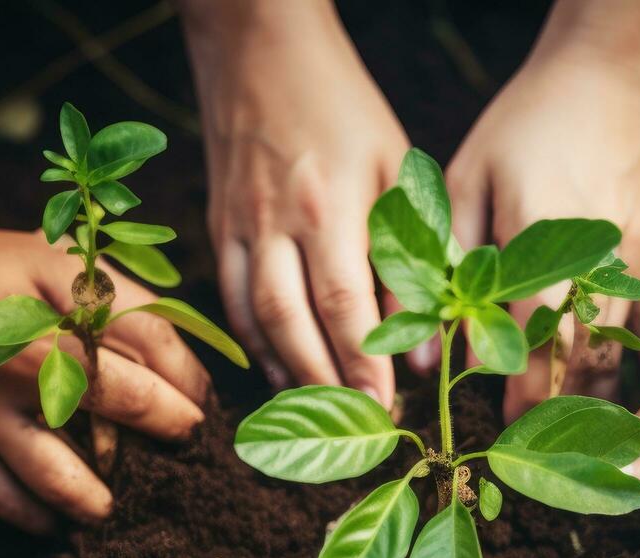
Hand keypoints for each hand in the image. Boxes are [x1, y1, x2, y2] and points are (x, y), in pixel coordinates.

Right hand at [0, 217, 211, 533]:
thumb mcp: (60, 262)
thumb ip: (122, 306)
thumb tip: (184, 367)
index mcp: (49, 297)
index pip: (144, 334)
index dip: (187, 372)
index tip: (202, 396)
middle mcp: (14, 350)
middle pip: (110, 396)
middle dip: (164, 423)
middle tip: (187, 441)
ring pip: (52, 469)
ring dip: (96, 496)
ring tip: (118, 503)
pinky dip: (35, 516)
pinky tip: (61, 523)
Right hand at [180, 0, 408, 404]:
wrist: (259, 50)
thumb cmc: (344, 108)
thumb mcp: (396, 166)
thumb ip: (412, 247)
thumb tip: (423, 333)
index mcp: (330, 201)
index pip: (345, 300)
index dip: (362, 361)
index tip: (386, 406)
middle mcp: (277, 220)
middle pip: (293, 321)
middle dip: (324, 383)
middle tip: (356, 426)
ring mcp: (238, 226)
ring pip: (254, 318)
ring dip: (286, 372)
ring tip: (318, 414)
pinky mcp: (216, 227)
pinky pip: (230, 300)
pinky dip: (253, 344)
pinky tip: (278, 372)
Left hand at [447, 35, 639, 419]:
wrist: (613, 74)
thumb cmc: (526, 124)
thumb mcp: (465, 178)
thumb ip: (442, 266)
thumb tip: (418, 352)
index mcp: (539, 238)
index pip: (529, 338)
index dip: (518, 394)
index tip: (502, 436)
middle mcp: (593, 260)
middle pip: (576, 358)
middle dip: (555, 415)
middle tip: (534, 462)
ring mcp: (634, 262)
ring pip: (615, 353)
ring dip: (594, 406)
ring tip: (576, 453)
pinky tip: (636, 415)